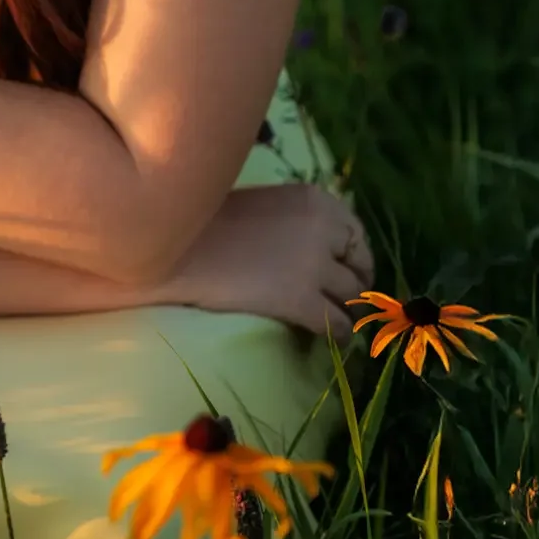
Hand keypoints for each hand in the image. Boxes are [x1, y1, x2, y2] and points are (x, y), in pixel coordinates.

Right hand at [149, 182, 375, 345]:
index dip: (354, 256)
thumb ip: (302, 222)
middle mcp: (324, 227)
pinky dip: (339, 334)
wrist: (178, 245)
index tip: (346, 270)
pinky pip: (337, 323)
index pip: (356, 232)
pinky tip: (330, 338)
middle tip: (344, 301)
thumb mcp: (269, 206)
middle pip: (360, 264)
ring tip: (336, 321)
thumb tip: (328, 253)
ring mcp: (314, 264)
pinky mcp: (301, 298)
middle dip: (356, 285)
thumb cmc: (212, 222)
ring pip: (351, 297)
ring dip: (347, 312)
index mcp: (315, 199)